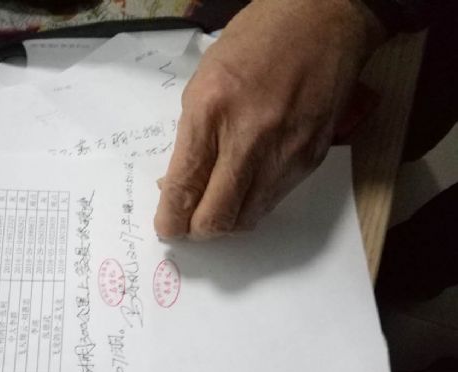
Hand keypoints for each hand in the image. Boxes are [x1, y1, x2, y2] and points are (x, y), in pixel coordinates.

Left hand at [154, 0, 386, 238]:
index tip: (167, 228)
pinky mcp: (311, 159)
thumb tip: (179, 186)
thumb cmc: (255, 43)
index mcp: (210, 111)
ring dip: (228, 220)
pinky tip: (247, 186)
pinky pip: (274, 200)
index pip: (185, 186)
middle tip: (190, 226)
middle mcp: (249, 137)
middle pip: (217, 216)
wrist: (323, 21)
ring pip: (248, 217)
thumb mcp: (203, 82)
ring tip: (218, 205)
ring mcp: (285, 151)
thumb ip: (192, 138)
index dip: (172, 218)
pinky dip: (254, 203)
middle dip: (198, 230)